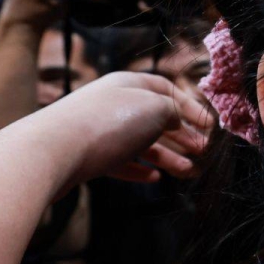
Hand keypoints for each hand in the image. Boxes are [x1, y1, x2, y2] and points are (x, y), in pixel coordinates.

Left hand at [5, 72, 211, 196]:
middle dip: (182, 136)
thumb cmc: (109, 123)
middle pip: (156, 118)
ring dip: (167, 157)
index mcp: (130, 84)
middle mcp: (114, 103)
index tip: (210, 127)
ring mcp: (100, 130)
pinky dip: (138, 169)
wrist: (54, 150)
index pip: (168, 90)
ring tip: (187, 172)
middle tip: (203, 152)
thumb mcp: (156, 107)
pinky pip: (120, 161)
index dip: (192, 107)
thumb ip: (173, 110)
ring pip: (141, 143)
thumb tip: (174, 120)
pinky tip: (153, 178)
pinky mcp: (89, 156)